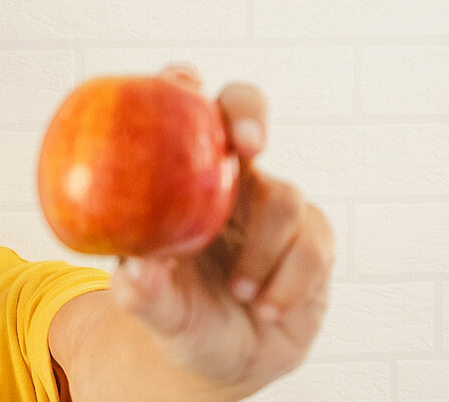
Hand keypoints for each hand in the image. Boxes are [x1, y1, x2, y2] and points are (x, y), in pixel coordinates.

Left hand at [108, 65, 335, 393]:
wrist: (223, 362)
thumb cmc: (179, 318)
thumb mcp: (154, 312)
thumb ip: (141, 293)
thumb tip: (136, 270)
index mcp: (179, 183)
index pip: (180, 113)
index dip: (182, 85)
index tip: (182, 85)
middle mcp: (228, 182)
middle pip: (244, 111)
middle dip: (249, 115)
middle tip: (251, 144)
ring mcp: (272, 206)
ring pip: (283, 196)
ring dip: (261, 252)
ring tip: (240, 293)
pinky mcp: (313, 239)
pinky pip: (312, 244)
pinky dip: (288, 281)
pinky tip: (267, 306)